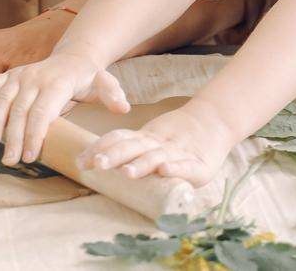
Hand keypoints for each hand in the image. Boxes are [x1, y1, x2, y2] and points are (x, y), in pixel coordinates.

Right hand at [0, 51, 128, 165]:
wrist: (74, 56)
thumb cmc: (89, 77)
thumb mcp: (105, 83)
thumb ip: (112, 95)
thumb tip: (123, 108)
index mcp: (57, 83)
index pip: (43, 112)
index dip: (35, 135)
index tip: (31, 157)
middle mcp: (36, 77)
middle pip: (21, 110)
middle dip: (14, 137)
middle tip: (9, 161)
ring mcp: (22, 75)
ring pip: (5, 99)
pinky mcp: (12, 74)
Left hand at [80, 102, 236, 185]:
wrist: (214, 123)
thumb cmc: (177, 139)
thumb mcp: (151, 141)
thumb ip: (129, 149)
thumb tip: (88, 161)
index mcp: (144, 139)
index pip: (118, 139)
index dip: (100, 149)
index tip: (80, 162)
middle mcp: (157, 144)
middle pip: (132, 147)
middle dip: (113, 156)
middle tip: (97, 165)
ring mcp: (177, 154)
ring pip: (156, 157)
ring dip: (140, 165)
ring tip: (126, 172)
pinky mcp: (198, 165)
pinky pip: (185, 167)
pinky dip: (175, 169)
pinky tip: (164, 171)